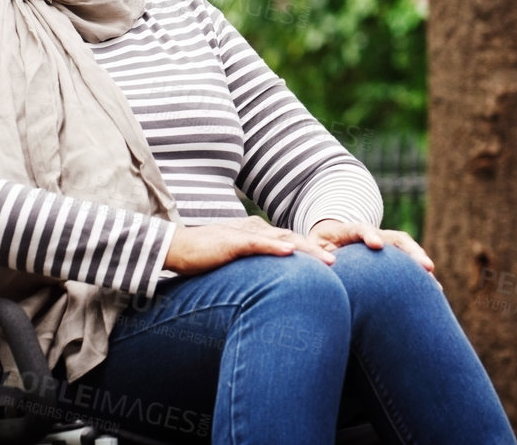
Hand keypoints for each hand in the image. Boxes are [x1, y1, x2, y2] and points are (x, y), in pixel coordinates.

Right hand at [163, 216, 334, 275]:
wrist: (176, 248)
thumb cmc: (204, 258)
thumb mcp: (235, 264)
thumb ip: (254, 269)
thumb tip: (270, 286)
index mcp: (258, 234)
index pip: (290, 243)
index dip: (312, 253)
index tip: (332, 265)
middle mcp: (255, 230)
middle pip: (293, 240)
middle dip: (318, 252)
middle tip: (340, 263)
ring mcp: (245, 234)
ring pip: (282, 240)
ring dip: (307, 250)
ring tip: (328, 260)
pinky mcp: (232, 241)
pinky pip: (257, 243)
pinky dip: (275, 247)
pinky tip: (291, 252)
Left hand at [310, 219, 437, 280]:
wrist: (328, 238)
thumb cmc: (318, 248)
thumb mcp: (313, 250)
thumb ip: (316, 256)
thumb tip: (321, 269)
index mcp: (349, 231)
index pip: (361, 229)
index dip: (369, 235)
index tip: (376, 245)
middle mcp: (373, 235)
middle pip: (396, 238)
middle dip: (411, 252)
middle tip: (427, 267)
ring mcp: (385, 243)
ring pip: (407, 249)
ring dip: (421, 263)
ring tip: (434, 284)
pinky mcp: (390, 255)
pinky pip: (408, 261)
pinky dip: (419, 274)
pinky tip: (433, 291)